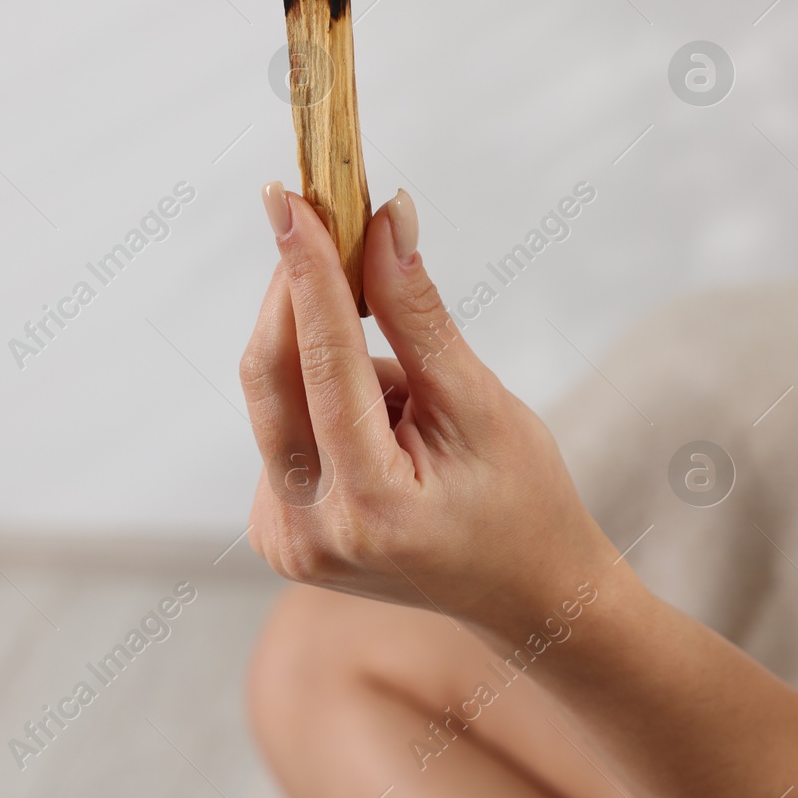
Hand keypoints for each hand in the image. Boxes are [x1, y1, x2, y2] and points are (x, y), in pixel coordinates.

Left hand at [237, 184, 619, 637]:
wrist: (524, 597)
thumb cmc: (523, 500)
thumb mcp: (483, 404)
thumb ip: (421, 316)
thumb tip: (385, 220)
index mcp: (370, 507)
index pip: (321, 365)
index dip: (305, 272)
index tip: (290, 200)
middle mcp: (308, 531)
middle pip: (273, 376)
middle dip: (295, 291)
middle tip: (314, 214)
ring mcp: (283, 539)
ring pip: (276, 397)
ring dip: (323, 356)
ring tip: (407, 391)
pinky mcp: (274, 533)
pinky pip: (283, 428)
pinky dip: (320, 398)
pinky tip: (382, 427)